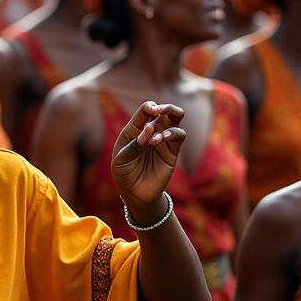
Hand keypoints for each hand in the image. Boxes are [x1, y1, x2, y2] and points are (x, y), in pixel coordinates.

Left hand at [112, 102, 185, 221]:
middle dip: (164, 107)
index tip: (150, 109)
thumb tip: (149, 128)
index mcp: (134, 130)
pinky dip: (173, 133)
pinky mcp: (173, 150)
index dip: (148, 107)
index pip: (143, 113)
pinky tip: (162, 140)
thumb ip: (134, 145)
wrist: (136, 194)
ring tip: (156, 137)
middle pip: (164, 111)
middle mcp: (150, 131)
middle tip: (160, 110)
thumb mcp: (122, 160)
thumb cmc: (124, 174)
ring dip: (169, 119)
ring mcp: (163, 140)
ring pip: (175, 119)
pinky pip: (179, 135)